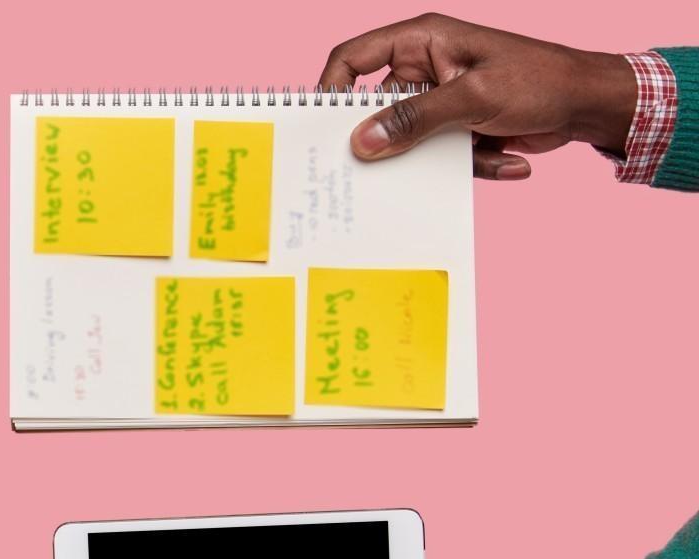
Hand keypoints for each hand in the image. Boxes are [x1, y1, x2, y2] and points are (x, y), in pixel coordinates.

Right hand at [320, 14, 637, 178]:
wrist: (588, 103)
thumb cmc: (541, 80)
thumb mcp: (473, 97)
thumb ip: (415, 119)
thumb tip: (363, 141)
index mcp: (422, 42)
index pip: (354, 58)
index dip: (331, 89)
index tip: (323, 127)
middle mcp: (424, 69)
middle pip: (378, 109)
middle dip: (393, 140)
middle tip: (388, 164)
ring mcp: (439, 101)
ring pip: (410, 141)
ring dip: (445, 155)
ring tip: (481, 148)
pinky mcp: (455, 128)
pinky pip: (439, 156)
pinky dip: (472, 161)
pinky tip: (506, 154)